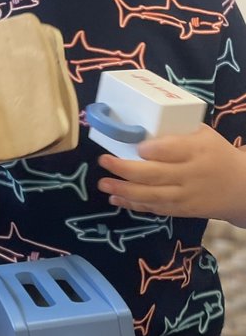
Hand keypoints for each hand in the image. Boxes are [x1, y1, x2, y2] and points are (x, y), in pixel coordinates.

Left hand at [96, 125, 245, 221]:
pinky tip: (115, 199)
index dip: (152, 149)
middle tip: (103, 161)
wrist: (241, 188)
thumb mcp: (204, 135)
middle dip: (125, 169)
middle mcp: (191, 174)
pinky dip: (133, 205)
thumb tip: (138, 124)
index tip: (136, 146)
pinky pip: (155, 208)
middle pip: (155, 174)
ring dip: (123, 191)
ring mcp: (185, 195)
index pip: (172, 149)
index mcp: (198, 150)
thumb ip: (177, 132)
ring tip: (103, 184)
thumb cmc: (216, 154)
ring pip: (151, 195)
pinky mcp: (182, 210)